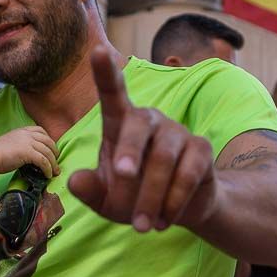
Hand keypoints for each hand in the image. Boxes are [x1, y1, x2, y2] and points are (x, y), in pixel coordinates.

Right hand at [0, 126, 58, 177]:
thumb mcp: (10, 142)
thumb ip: (20, 144)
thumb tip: (27, 155)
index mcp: (22, 130)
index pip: (41, 130)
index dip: (48, 140)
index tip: (50, 149)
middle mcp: (27, 134)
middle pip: (48, 141)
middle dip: (54, 152)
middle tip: (56, 162)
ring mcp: (28, 142)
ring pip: (48, 152)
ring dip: (53, 163)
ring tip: (55, 172)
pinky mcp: (28, 153)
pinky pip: (43, 161)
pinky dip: (48, 169)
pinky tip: (48, 175)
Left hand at [68, 46, 215, 232]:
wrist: (175, 212)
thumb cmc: (133, 196)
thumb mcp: (106, 199)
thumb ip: (90, 190)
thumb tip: (75, 181)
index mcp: (121, 124)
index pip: (112, 94)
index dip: (105, 73)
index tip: (98, 51)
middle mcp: (149, 120)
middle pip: (138, 124)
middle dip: (129, 151)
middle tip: (122, 178)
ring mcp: (177, 132)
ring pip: (163, 158)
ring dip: (150, 196)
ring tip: (142, 226)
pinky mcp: (201, 149)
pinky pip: (188, 173)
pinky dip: (173, 200)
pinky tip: (164, 219)